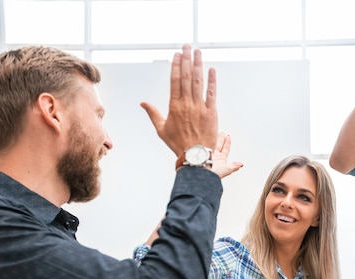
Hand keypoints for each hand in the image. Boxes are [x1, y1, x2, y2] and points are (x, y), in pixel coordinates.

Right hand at [141, 44, 217, 158]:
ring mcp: (199, 107)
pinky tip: (211, 70)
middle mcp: (186, 104)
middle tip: (187, 46)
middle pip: (186, 77)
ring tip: (198, 52)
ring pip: (198, 82)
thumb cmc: (178, 144)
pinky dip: (212, 81)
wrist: (195, 155)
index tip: (177, 55)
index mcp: (174, 106)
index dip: (176, 66)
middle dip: (186, 60)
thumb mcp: (161, 129)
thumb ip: (153, 113)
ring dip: (198, 65)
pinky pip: (212, 93)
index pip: (175, 81)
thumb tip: (143, 103)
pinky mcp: (211, 112)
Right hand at [210, 131, 243, 178]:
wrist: (206, 175)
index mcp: (222, 159)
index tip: (228, 136)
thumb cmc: (217, 174)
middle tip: (222, 132)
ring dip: (215, 139)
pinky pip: (206, 145)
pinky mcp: (203, 154)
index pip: (226, 149)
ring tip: (217, 132)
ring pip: (213, 144)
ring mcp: (209, 155)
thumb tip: (241, 164)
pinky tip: (208, 137)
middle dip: (221, 138)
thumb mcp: (228, 170)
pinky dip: (207, 141)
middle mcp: (216, 157)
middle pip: (219, 145)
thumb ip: (234, 166)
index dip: (227, 142)